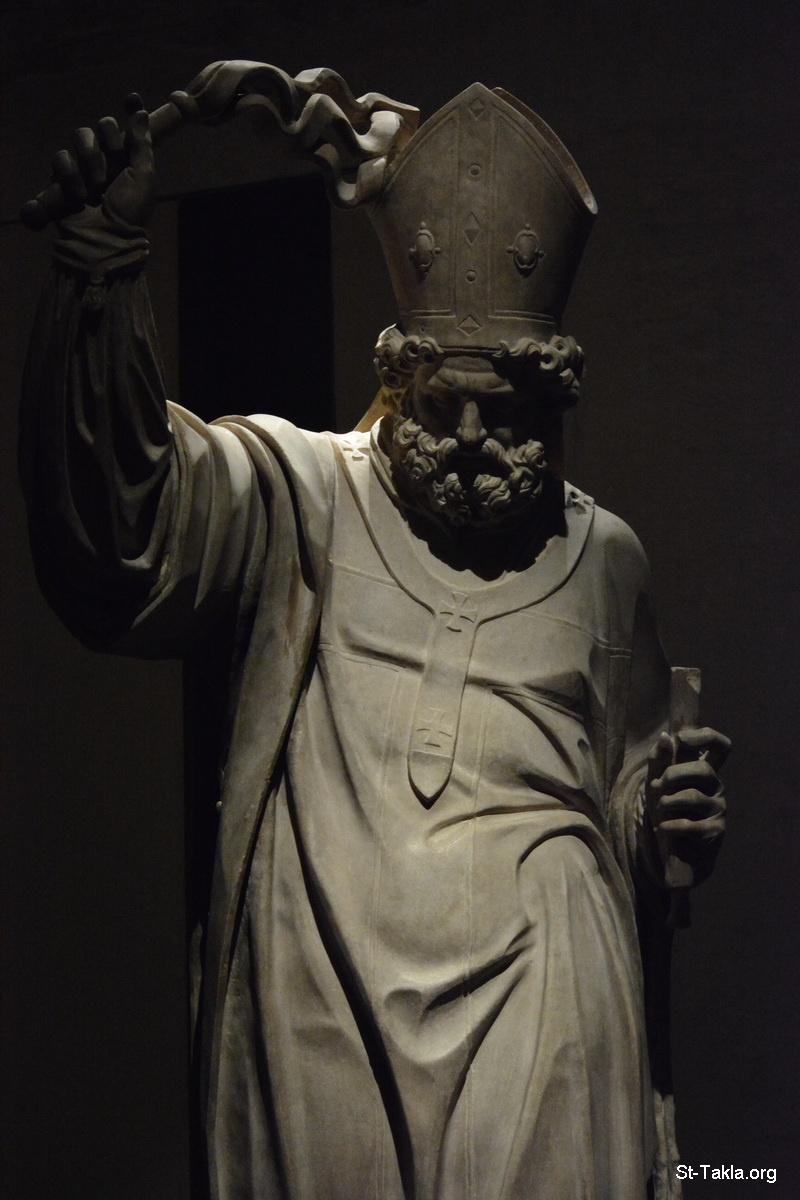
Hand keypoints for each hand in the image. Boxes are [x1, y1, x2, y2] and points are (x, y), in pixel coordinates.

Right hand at [49, 93, 154, 230]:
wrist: (104, 238)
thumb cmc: (129, 211)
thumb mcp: (143, 178)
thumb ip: (141, 144)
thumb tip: (139, 111)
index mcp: (129, 160)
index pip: (127, 127)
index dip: (131, 111)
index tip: (132, 98)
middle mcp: (108, 160)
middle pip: (101, 127)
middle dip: (107, 141)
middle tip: (112, 164)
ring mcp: (84, 168)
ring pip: (80, 138)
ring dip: (89, 160)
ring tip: (96, 186)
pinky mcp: (64, 178)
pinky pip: (61, 158)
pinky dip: (70, 174)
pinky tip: (80, 194)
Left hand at [645, 727, 729, 884]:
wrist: (675, 850)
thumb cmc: (668, 812)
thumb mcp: (657, 784)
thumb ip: (659, 760)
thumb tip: (666, 736)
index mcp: (704, 771)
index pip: (721, 746)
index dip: (705, 736)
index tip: (681, 738)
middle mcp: (716, 787)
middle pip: (703, 769)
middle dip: (673, 775)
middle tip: (657, 786)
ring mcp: (719, 809)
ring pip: (691, 797)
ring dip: (667, 803)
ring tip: (660, 809)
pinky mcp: (715, 831)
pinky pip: (687, 823)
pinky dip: (668, 825)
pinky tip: (663, 828)